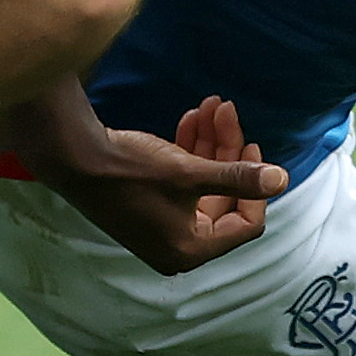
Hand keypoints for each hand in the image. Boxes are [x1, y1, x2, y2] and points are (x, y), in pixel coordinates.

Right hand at [13, 91, 288, 275]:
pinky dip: (187, 151)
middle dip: (227, 151)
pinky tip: (190, 116)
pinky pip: (179, 181)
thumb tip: (283, 179)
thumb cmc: (132, 170)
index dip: (255, 185)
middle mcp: (175, 245)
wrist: (73, 156)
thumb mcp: (190, 173)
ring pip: (201, 183)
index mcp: (190, 250)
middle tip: (227, 112)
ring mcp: (158, 225)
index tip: (252, 145)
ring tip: (213, 105)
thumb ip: (238, 178)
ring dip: (209, 144)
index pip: (245, 223)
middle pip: (222, 197)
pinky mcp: (145, 204)